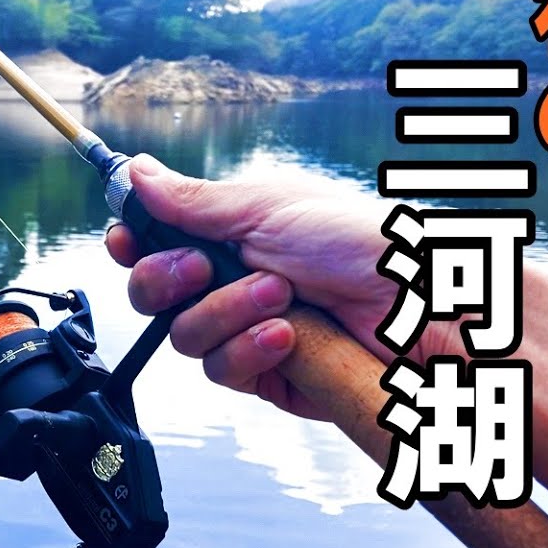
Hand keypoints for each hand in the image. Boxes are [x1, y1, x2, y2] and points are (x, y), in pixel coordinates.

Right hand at [106, 154, 464, 420]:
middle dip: (168, 279)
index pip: (157, 241)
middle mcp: (231, 282)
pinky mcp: (266, 376)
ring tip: (278, 296)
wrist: (421, 306)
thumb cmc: (360, 243)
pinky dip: (248, 350)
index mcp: (230, 234)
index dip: (133, 243)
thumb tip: (135, 171)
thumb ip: (193, 201)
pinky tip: (286, 336)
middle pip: (153, 294)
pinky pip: (222, 372)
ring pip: (184, 337)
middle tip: (201, 266)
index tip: (126, 239)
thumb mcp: (267, 209)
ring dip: (224, 313)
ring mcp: (245, 331)